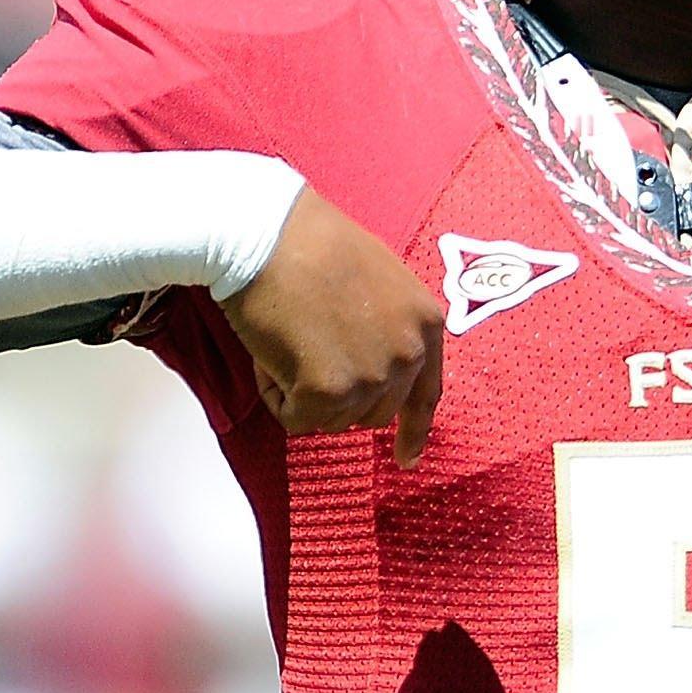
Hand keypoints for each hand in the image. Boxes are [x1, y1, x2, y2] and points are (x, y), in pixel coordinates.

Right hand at [221, 186, 445, 462]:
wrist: (266, 234)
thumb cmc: (311, 244)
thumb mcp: (380, 281)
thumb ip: (389, 328)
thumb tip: (377, 374)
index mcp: (425, 324)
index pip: (426, 394)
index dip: (414, 430)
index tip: (405, 458)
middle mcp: (408, 356)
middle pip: (373, 414)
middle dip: (337, 396)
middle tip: (305, 348)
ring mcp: (371, 377)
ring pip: (331, 420)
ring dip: (302, 393)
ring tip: (287, 339)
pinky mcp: (329, 392)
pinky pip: (295, 420)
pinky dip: (275, 395)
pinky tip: (269, 352)